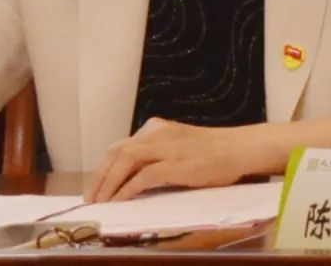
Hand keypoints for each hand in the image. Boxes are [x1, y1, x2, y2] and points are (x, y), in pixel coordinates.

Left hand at [85, 118, 251, 201]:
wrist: (239, 148)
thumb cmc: (212, 152)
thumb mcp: (178, 146)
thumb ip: (157, 154)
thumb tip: (133, 178)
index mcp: (156, 128)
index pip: (121, 146)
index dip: (104, 168)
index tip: (96, 186)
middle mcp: (157, 133)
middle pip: (117, 152)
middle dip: (100, 176)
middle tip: (91, 198)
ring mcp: (166, 147)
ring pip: (125, 161)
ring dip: (109, 183)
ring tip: (102, 202)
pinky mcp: (176, 163)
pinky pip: (144, 176)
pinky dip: (128, 189)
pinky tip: (121, 201)